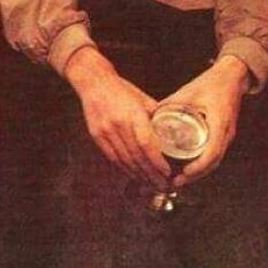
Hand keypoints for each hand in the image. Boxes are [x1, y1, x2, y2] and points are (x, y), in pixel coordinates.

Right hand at [65, 47, 166, 187]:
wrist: (94, 81)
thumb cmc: (121, 89)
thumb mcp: (142, 98)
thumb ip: (155, 116)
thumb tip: (173, 131)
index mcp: (133, 113)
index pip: (147, 143)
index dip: (157, 161)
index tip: (167, 172)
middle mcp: (118, 123)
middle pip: (137, 156)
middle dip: (152, 174)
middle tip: (165, 185)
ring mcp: (105, 130)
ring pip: (125, 160)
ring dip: (140, 175)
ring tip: (152, 184)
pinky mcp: (97, 135)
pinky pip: (113, 158)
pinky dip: (126, 169)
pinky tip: (135, 175)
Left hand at [161, 55, 249, 187]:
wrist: (232, 77)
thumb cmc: (212, 82)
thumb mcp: (189, 91)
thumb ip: (171, 104)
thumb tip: (152, 116)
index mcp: (220, 121)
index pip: (213, 151)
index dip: (199, 165)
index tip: (185, 173)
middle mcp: (227, 133)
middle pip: (214, 162)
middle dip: (195, 175)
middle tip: (176, 182)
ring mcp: (228, 136)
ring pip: (215, 161)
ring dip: (199, 172)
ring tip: (180, 180)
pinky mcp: (224, 136)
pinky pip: (215, 155)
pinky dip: (203, 164)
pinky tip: (190, 168)